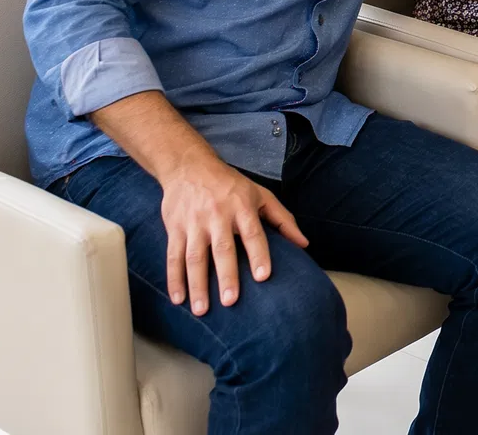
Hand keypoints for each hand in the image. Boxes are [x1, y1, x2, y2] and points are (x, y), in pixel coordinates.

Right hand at [159, 152, 307, 315]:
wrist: (189, 167)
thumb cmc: (231, 185)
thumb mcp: (260, 195)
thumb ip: (282, 220)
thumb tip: (304, 244)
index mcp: (242, 207)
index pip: (253, 233)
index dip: (259, 254)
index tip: (263, 277)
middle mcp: (217, 215)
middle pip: (222, 248)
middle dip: (226, 275)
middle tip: (231, 301)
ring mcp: (194, 223)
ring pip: (194, 257)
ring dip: (196, 285)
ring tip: (201, 310)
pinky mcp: (175, 228)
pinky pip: (173, 256)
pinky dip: (174, 279)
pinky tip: (178, 299)